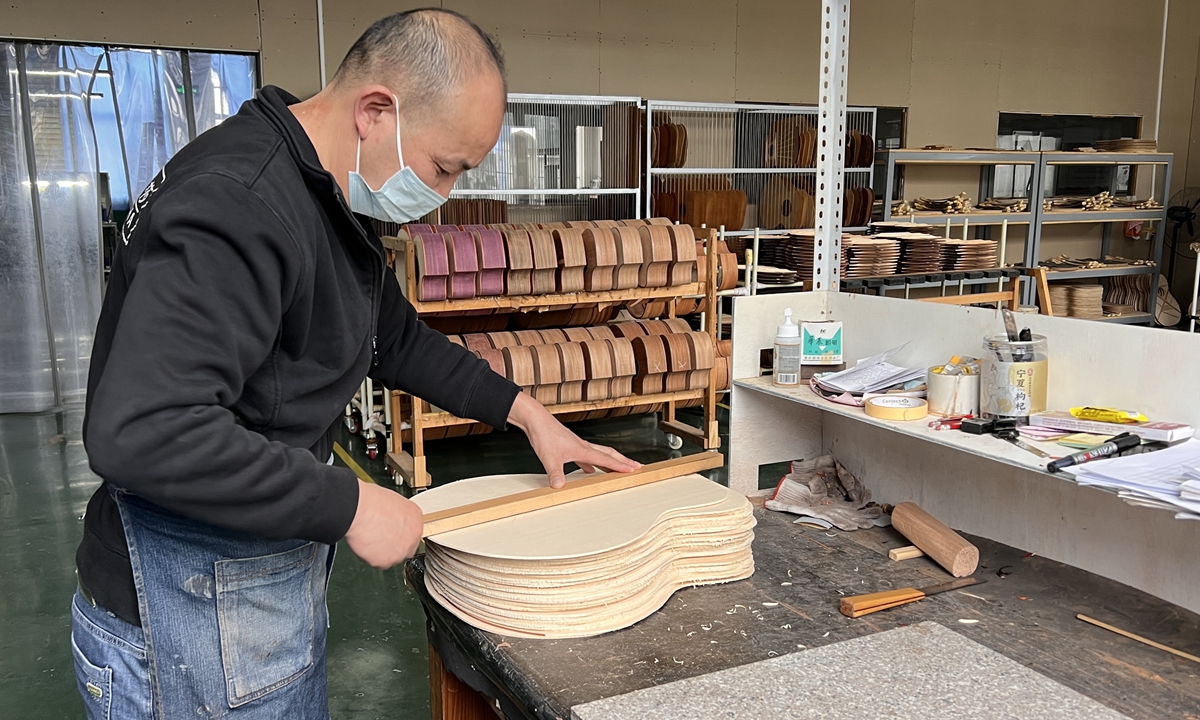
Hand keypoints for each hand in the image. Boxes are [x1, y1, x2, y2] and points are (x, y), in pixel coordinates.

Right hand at [345, 480, 423, 568]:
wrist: (358, 510)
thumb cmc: (372, 502)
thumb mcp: (395, 502)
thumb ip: (401, 516)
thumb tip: (396, 521)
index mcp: (417, 520)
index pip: (413, 533)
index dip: (400, 534)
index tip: (392, 532)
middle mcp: (413, 537)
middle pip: (405, 548)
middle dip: (393, 545)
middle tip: (380, 536)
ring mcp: (400, 552)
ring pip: (392, 557)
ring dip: (382, 552)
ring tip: (371, 537)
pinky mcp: (386, 562)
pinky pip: (379, 563)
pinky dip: (371, 556)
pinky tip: (367, 543)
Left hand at [507, 392, 640, 487]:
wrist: (535, 420)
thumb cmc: (544, 434)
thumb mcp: (549, 458)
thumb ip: (555, 473)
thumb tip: (559, 486)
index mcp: (583, 449)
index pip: (606, 459)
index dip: (620, 466)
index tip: (634, 470)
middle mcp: (583, 446)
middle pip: (609, 454)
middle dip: (623, 461)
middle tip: (636, 466)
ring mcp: (577, 445)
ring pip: (599, 454)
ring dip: (610, 461)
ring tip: (618, 468)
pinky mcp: (569, 446)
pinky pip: (586, 456)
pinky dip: (591, 463)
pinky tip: (588, 470)